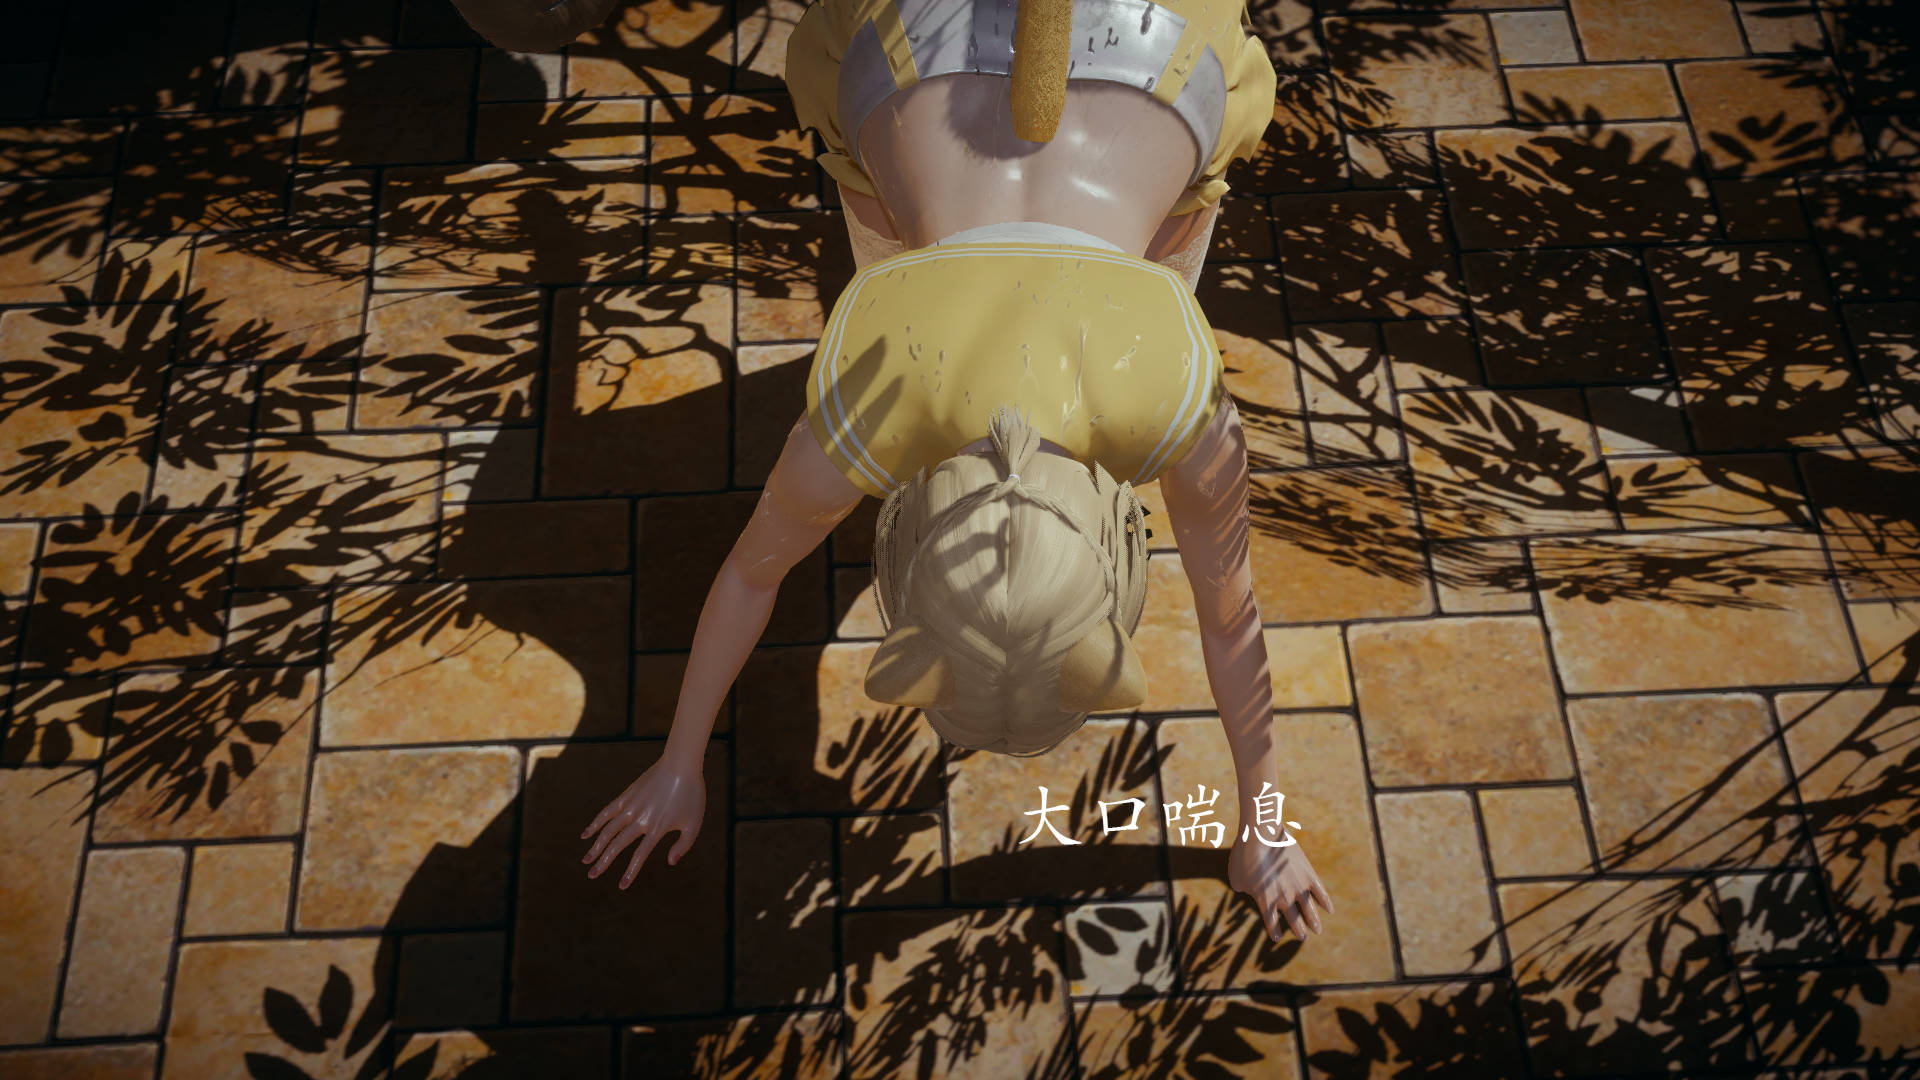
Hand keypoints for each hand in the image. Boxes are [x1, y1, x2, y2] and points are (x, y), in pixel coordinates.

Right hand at [580, 756, 704, 888]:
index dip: (630, 872)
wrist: (681, 765)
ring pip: (608, 830)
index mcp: (657, 828)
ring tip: (586, 860)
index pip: (639, 855)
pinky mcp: (627, 795)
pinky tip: (586, 834)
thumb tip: (670, 862)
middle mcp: (640, 819)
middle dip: (603, 862)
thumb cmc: (691, 795)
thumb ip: (683, 845)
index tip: (621, 886)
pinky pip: (607, 812)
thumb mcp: (694, 824)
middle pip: (617, 845)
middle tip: (591, 875)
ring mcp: (631, 806)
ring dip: (595, 846)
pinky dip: (596, 823)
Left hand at [1228, 833, 1333, 944]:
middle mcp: (1283, 898)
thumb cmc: (1243, 855)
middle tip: (1303, 938)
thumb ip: (1243, 889)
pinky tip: (1330, 909)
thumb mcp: (1236, 877)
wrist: (1261, 835)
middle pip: (1294, 920)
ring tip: (1317, 930)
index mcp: (1265, 901)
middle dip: (1298, 930)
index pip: (1271, 922)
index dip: (1274, 931)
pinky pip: (1320, 892)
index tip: (1277, 938)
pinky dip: (1326, 902)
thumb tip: (1248, 891)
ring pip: (1309, 910)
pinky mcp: (1308, 873)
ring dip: (1314, 922)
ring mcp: (1298, 886)